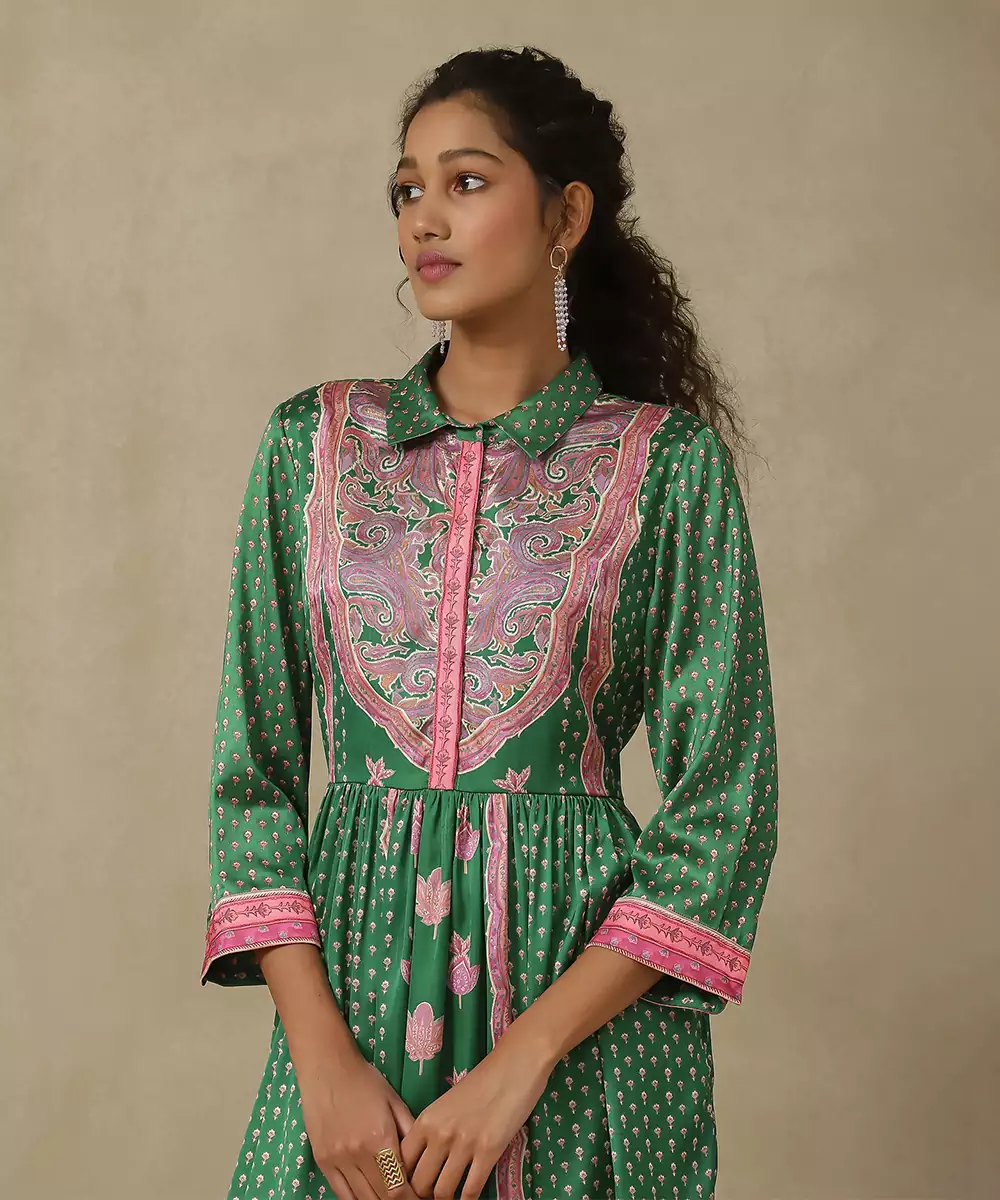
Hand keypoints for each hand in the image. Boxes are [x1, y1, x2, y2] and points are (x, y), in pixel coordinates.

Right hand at [298, 1055, 419, 1199]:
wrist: (328, 1068)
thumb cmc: (365, 1081)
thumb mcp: (395, 1103)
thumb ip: (410, 1134)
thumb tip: (422, 1163)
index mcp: (380, 1138)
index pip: (399, 1188)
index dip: (412, 1198)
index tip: (421, 1196)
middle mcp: (358, 1154)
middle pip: (382, 1197)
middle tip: (410, 1196)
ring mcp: (337, 1159)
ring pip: (362, 1199)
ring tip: (391, 1196)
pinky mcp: (322, 1161)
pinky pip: (341, 1194)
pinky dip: (357, 1199)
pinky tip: (369, 1195)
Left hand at [400, 1032, 552, 1198]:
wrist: (513, 1066)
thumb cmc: (482, 1082)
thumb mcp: (447, 1103)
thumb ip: (433, 1130)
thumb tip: (425, 1161)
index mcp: (426, 1119)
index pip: (400, 1162)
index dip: (404, 1180)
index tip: (413, 1186)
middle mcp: (440, 1134)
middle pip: (418, 1183)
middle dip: (423, 1195)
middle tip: (431, 1195)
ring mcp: (464, 1144)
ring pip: (442, 1192)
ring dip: (445, 1199)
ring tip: (450, 1198)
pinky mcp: (488, 1151)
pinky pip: (471, 1189)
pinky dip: (468, 1199)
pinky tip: (469, 1197)